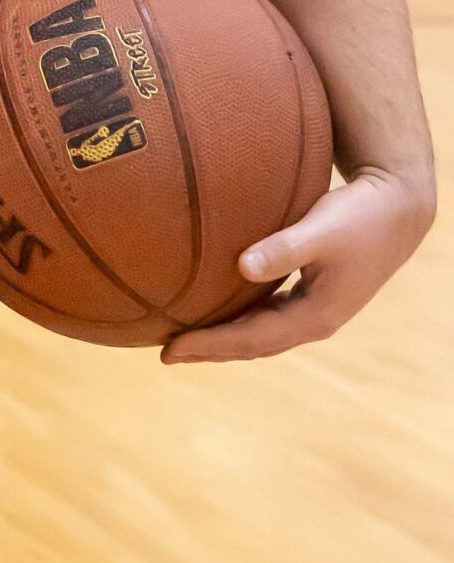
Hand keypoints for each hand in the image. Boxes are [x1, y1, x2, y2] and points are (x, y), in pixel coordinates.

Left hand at [161, 168, 434, 362]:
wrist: (399, 209)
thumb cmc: (360, 216)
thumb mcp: (322, 230)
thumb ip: (284, 249)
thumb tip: (243, 266)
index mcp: (316, 315)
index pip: (251, 339)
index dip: (210, 345)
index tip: (170, 349)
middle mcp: (315, 320)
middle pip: (253, 345)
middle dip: (210, 350)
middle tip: (164, 353)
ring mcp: (315, 310)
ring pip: (260, 333)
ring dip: (223, 338)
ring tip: (184, 340)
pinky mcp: (313, 294)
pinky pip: (267, 315)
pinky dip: (239, 319)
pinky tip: (217, 311)